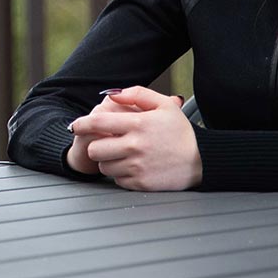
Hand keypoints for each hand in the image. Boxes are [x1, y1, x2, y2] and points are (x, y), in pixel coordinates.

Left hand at [69, 86, 199, 190]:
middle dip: (96, 145)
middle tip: (106, 143)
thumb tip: (112, 93)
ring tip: (123, 155)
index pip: (97, 122)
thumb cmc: (181, 132)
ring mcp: (137, 166)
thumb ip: (136, 94)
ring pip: (104, 166)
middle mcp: (135, 145)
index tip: (75, 126)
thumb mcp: (163, 105)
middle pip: (95, 149)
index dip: (81, 124)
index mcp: (138, 124)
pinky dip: (120, 174)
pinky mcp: (141, 183)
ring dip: (108, 161)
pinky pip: (117, 180)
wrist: (202, 160)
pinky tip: (133, 166)